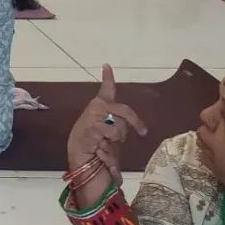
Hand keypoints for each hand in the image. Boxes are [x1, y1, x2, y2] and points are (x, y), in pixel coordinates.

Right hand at [67, 65, 147, 185]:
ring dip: (120, 136)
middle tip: (142, 132)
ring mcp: (93, 114)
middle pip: (124, 110)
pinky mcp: (93, 124)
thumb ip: (117, 123)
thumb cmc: (96, 147)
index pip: (105, 89)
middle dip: (135, 122)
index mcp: (99, 107)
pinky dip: (112, 141)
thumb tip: (137, 126)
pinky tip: (102, 144)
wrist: (82, 159)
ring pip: (121, 123)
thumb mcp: (108, 132)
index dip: (107, 77)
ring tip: (109, 143)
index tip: (107, 65)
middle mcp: (96, 107)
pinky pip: (113, 131)